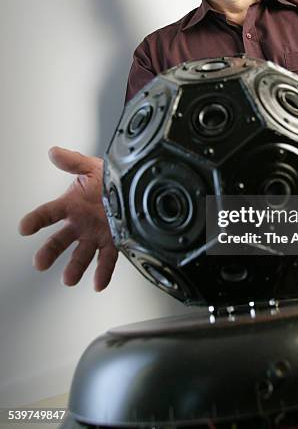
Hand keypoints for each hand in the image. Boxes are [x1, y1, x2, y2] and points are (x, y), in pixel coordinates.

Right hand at [19, 147, 117, 290]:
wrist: (134, 188)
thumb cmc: (110, 178)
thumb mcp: (92, 167)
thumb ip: (73, 162)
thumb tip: (53, 151)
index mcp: (71, 205)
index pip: (48, 213)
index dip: (35, 220)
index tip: (24, 228)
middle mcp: (80, 224)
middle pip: (59, 240)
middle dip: (49, 252)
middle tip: (40, 263)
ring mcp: (95, 235)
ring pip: (81, 255)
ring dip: (74, 268)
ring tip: (68, 279)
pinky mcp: (112, 243)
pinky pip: (106, 260)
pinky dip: (102, 273)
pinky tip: (98, 284)